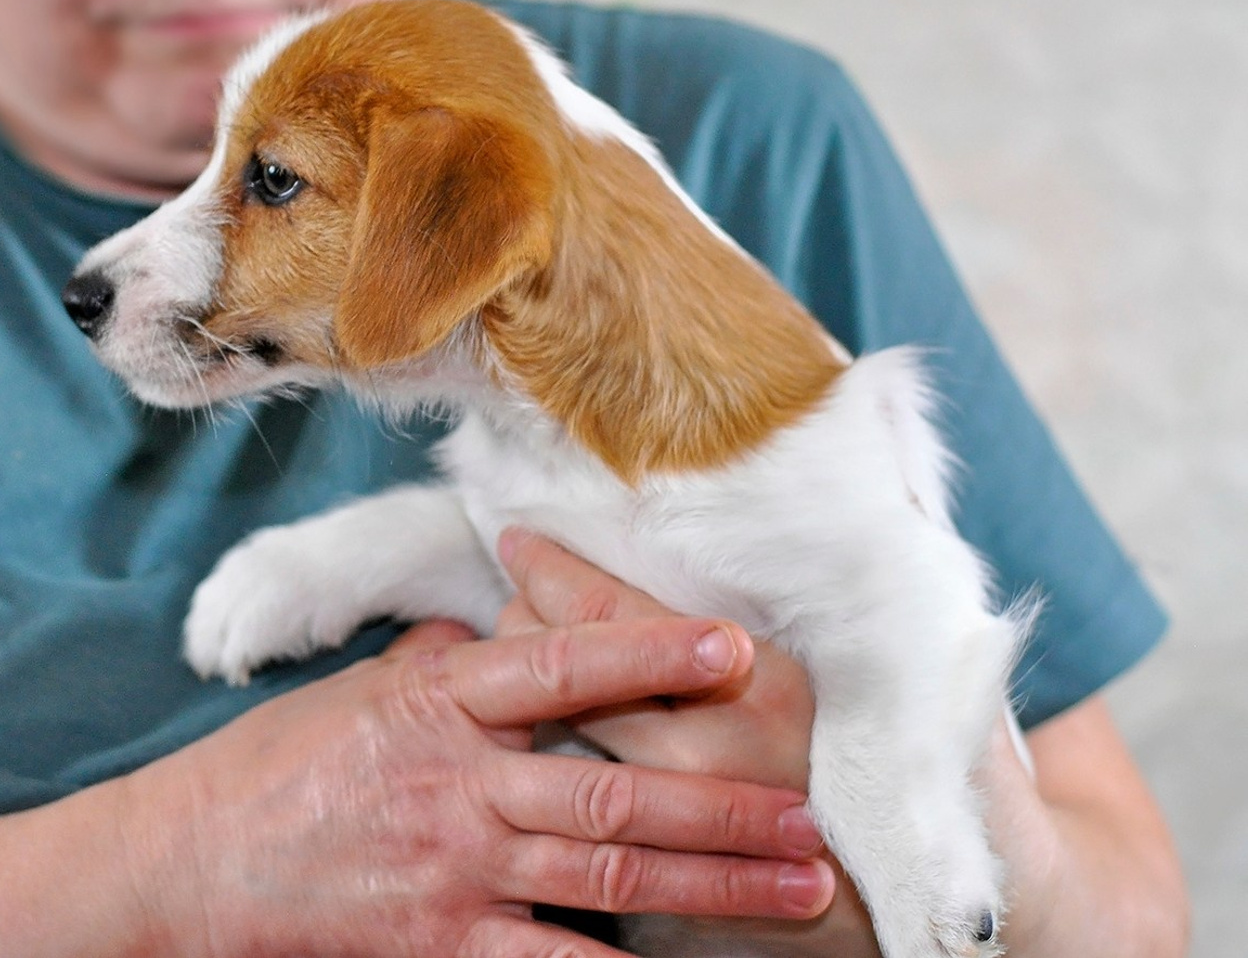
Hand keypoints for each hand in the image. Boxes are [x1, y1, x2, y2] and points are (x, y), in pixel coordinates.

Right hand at [114, 615, 836, 957]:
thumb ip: (443, 674)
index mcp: (438, 704)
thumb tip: (502, 644)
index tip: (732, 648)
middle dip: (721, 805)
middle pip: (612, 792)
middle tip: (804, 812)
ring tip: (791, 884)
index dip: (651, 654)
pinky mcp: (436, 941)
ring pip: (604, 877)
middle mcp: (457, 783)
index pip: (560, 666)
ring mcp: (451, 867)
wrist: (185, 861)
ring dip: (710, 882)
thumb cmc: (271, 768)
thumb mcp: (358, 695)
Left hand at [494, 529, 884, 955]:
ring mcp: (684, 824)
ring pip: (554, 732)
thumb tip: (709, 531)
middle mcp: (710, 751)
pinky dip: (549, 763)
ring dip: (524, 696)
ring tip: (514, 668)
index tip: (520, 542)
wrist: (919, 902)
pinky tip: (541, 739)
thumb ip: (758, 624)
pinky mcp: (667, 878)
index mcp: (761, 682)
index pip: (610, 609)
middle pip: (561, 667)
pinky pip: (576, 805)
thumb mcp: (842, 673)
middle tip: (518, 603)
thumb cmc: (892, 765)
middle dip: (525, 627)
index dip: (551, 570)